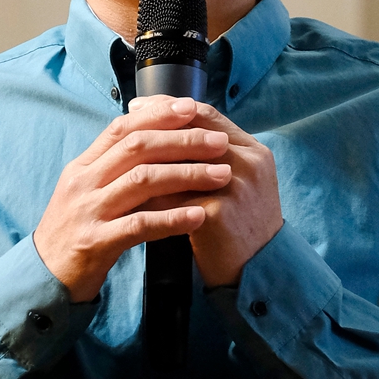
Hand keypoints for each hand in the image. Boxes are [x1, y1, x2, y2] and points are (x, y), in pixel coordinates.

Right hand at [33, 100, 232, 300]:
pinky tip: (200, 216)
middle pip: (137, 148)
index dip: (158, 114)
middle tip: (219, 141)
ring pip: (142, 181)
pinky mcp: (95, 242)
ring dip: (187, 174)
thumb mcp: (88, 193)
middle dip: (182, 140)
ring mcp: (88, 211)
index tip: (193, 107)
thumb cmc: (76, 233)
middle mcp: (83, 183)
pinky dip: (172, 218)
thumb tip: (153, 140)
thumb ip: (114, 169)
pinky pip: (139, 225)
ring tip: (222, 175)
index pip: (122, 128)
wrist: (45, 277)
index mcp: (83, 167)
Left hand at [128, 97, 282, 287]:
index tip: (139, 106)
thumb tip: (171, 132)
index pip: (207, 114)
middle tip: (123, 129)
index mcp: (254, 151)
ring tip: (120, 160)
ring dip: (147, 158)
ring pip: (180, 162)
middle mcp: (250, 163)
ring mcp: (236, 187)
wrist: (258, 273)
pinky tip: (128, 195)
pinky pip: (172, 198)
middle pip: (192, 130)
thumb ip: (214, 159)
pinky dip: (149, 195)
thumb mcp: (238, 184)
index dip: (170, 107)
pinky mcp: (219, 213)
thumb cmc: (240, 228)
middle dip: (153, 127)